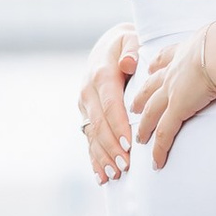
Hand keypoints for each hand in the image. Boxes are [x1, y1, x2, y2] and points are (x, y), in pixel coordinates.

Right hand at [79, 28, 140, 183]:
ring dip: (103, 157)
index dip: (119, 126)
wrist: (105, 47)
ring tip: (115, 175)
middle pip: (100, 124)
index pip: (110, 105)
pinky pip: (89, 139)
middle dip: (112, 147)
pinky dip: (94, 158)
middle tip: (125, 165)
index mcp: (101, 75)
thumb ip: (130, 49)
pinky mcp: (85, 115)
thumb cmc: (124, 44)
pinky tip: (101, 177)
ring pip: (92, 135)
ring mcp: (84, 106)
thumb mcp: (129, 39)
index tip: (129, 144)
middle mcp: (88, 92)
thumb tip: (129, 62)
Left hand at [129, 28, 215, 166]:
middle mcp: (175, 70)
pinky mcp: (178, 108)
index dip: (156, 65)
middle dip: (141, 96)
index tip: (149, 69)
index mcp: (186, 52)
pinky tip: (156, 162)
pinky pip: (164, 132)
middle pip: (151, 86)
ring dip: (144, 126)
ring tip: (139, 137)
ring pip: (152, 111)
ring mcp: (173, 90)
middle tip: (133, 106)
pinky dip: (159, 148)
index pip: (165, 58)